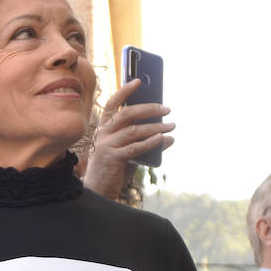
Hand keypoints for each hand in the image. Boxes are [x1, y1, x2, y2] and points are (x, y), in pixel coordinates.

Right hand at [81, 79, 174, 199]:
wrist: (98, 189)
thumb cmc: (114, 166)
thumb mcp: (126, 148)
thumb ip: (142, 139)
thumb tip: (168, 132)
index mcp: (104, 127)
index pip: (112, 104)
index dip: (124, 91)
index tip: (138, 80)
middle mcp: (103, 133)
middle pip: (126, 114)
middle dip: (149, 109)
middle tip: (167, 108)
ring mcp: (106, 146)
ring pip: (134, 130)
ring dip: (156, 127)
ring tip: (172, 126)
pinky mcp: (112, 158)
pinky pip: (135, 147)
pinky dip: (151, 142)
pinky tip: (163, 139)